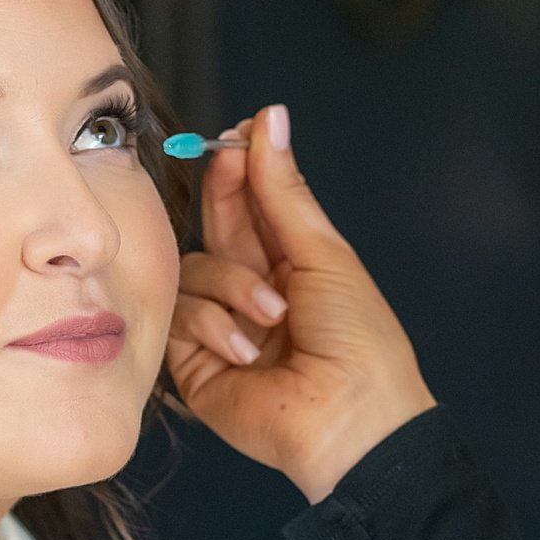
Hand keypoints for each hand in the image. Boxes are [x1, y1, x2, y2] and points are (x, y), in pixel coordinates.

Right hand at [163, 104, 437, 503]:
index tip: (237, 136)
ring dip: (232, 286)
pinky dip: (212, 327)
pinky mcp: (192, 363)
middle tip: (228, 166)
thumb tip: (270, 118)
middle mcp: (250, 290)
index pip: (248, 204)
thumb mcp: (323, 254)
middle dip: (223, 200)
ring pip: (192, 271)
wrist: (350, 421)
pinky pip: (179, 317)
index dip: (238, 168)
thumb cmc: (359, 342)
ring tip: (271, 318)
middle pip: (214, 228)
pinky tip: (246, 351)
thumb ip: (282, 190)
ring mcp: (220, 325)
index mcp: (290, 264)